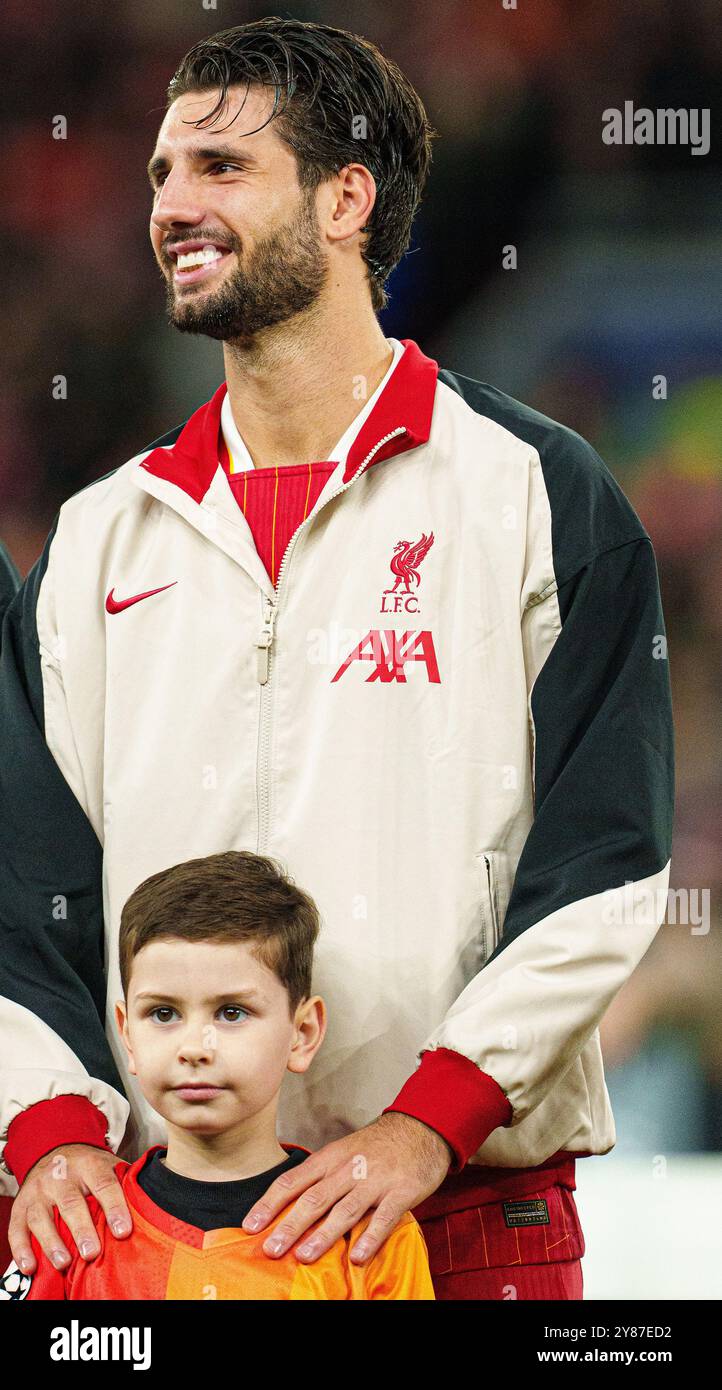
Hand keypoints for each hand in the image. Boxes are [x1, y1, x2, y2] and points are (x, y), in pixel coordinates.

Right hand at [9, 1144, 132, 1273]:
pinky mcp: (20, 1205)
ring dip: (51, 1241)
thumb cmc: (89, 1168)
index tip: (123, 1231)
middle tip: (91, 1252)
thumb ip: (126, 1182)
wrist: (55, 1151)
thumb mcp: (108, 1165)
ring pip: (41, 1216)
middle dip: (81, 1229)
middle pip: (71, 1202)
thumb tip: (153, 1203)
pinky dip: (21, 1248)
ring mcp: (38, 1191)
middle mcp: (61, 1176)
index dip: (114, 1207)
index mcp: (90, 1165)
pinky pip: (17, 1228)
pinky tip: (31, 1266)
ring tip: (64, 1263)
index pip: (104, 1184)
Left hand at [241, 1111, 451, 1264]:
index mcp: (330, 1158)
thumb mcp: (343, 1152)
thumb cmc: (376, 1147)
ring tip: (304, 1256)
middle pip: (314, 1198)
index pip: (293, 1181)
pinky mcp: (402, 1192)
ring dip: (323, 1234)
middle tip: (270, 1248)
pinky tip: (357, 1256)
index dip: (270, 1203)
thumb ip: (321, 1177)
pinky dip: (370, 1237)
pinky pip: (384, 1217)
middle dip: (290, 1225)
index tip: (250, 1225)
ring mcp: (375, 1181)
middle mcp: (349, 1169)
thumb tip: (289, 1206)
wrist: (420, 1128)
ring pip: (345, 1209)